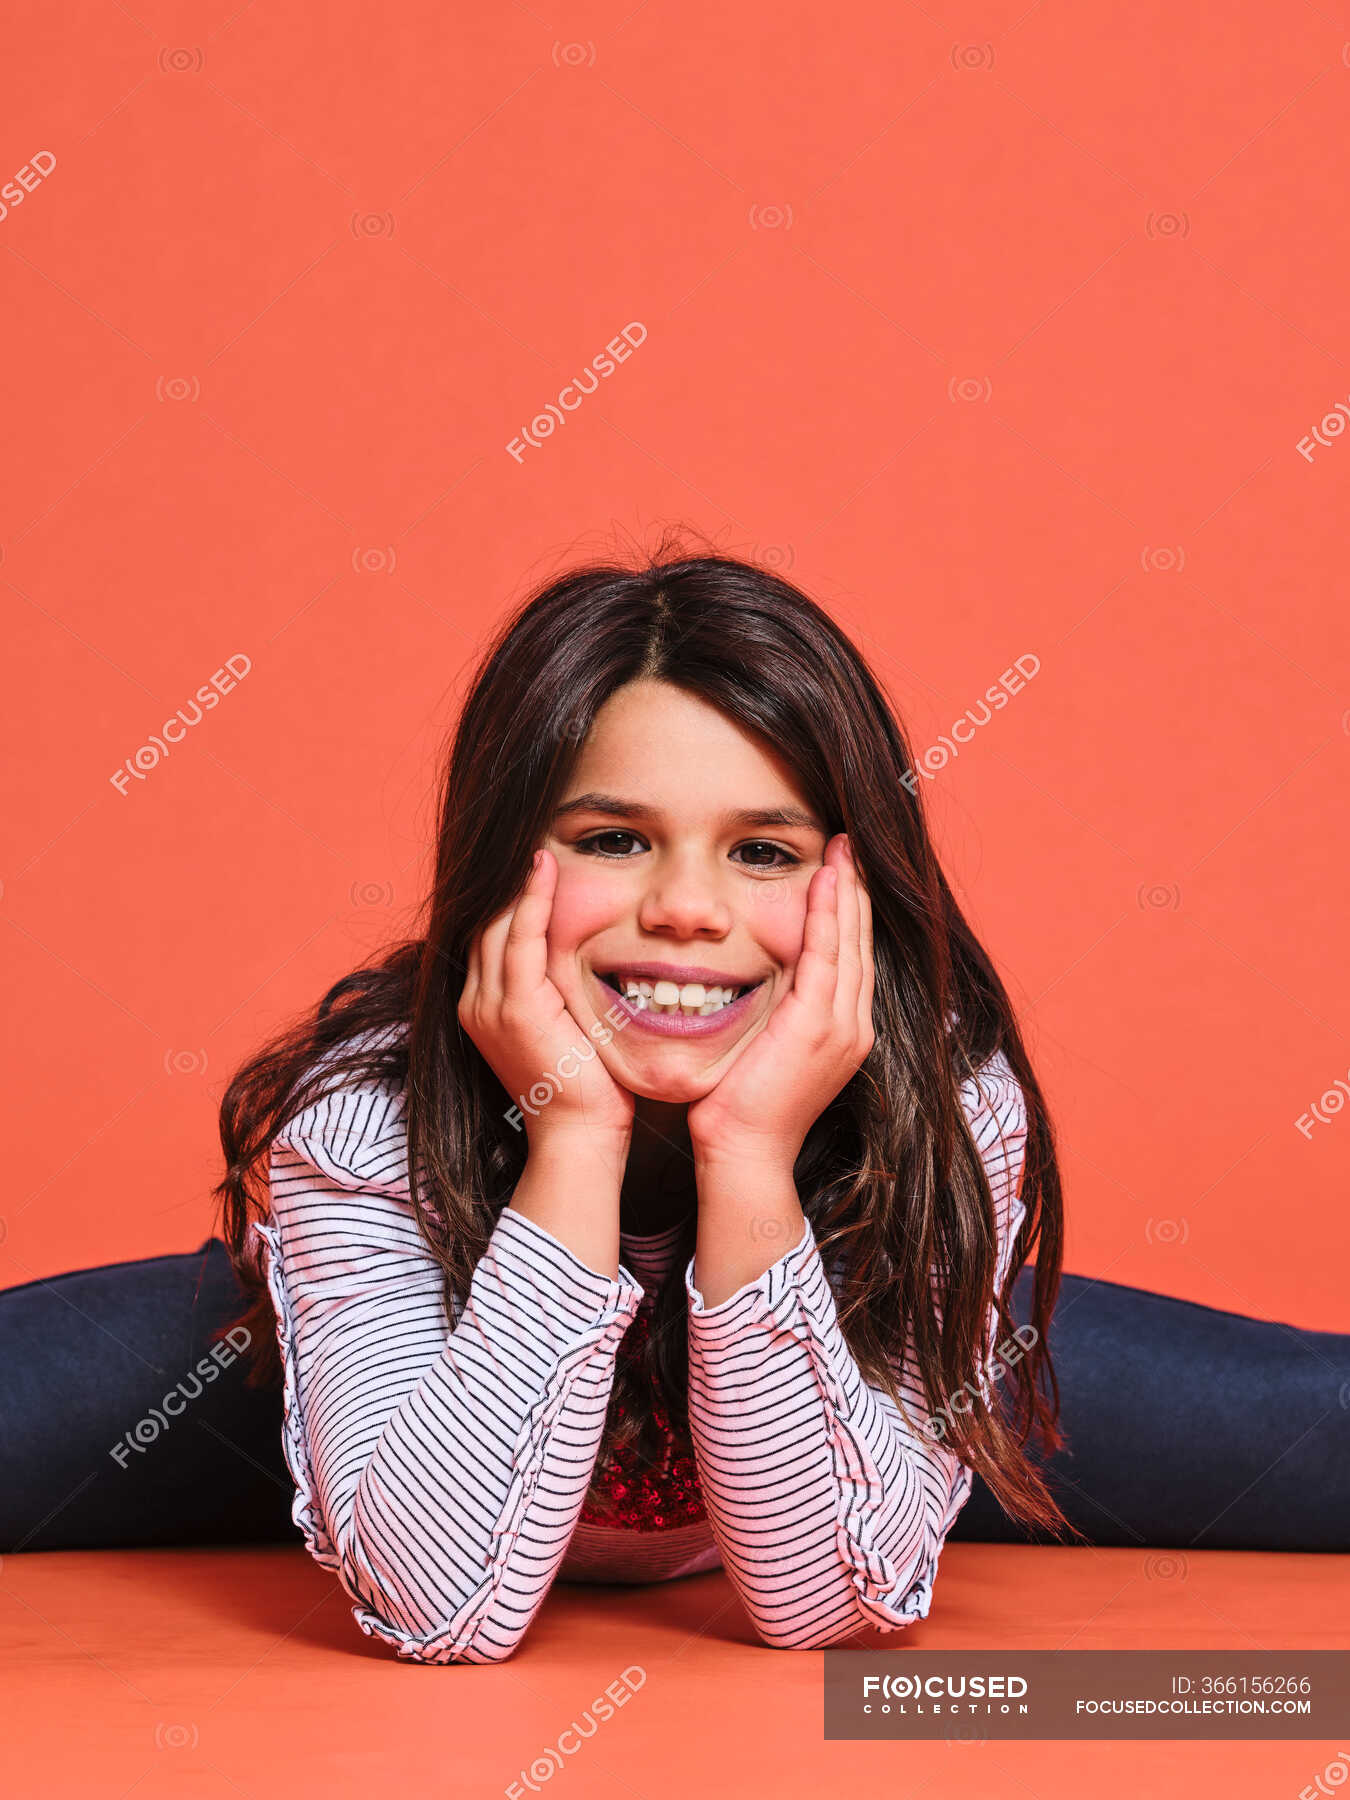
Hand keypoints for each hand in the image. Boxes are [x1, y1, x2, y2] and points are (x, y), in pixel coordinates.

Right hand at [457, 848, 635, 1146]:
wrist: (579, 1135)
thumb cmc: (586, 1087)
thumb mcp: (565, 1027)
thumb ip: (559, 989)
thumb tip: (581, 954)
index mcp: (483, 1007)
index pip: (489, 936)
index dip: (508, 896)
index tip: (535, 861)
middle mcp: (475, 1003)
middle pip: (485, 922)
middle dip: (506, 881)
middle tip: (535, 838)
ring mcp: (489, 1006)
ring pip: (496, 924)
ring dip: (517, 881)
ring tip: (538, 842)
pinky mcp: (514, 1009)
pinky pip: (518, 939)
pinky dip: (530, 901)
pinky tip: (545, 870)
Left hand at [685, 833, 873, 1168]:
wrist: (743, 1154)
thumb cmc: (739, 1109)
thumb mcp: (765, 1051)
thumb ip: (773, 1014)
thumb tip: (755, 981)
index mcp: (843, 1032)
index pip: (852, 958)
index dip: (850, 913)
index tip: (843, 872)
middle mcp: (853, 1026)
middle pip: (861, 942)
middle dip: (858, 891)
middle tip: (852, 845)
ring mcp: (842, 1027)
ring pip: (850, 941)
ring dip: (848, 890)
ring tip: (844, 849)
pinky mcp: (818, 1025)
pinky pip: (827, 954)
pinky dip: (828, 914)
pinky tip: (824, 879)